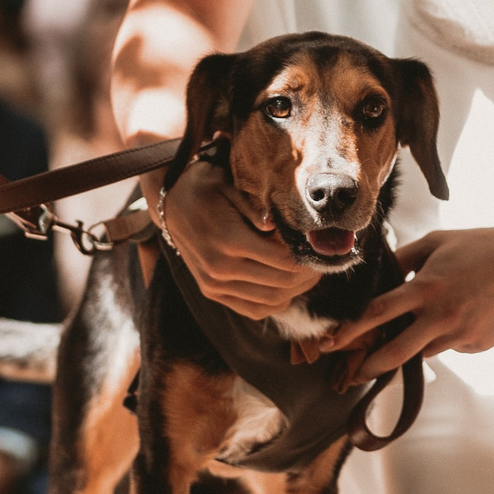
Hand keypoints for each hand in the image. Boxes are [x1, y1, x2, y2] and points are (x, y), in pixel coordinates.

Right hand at [158, 159, 320, 319]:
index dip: (307, 257)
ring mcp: (215, 284)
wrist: (171, 204)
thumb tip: (277, 225)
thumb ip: (255, 205)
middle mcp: (220, 268)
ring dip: (297, 291)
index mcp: (228, 240)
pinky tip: (287, 286)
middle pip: (282, 283)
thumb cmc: (205, 186)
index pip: (284, 260)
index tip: (319, 247)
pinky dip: (276, 302)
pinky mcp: (212, 292)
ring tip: (309, 274)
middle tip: (322, 262)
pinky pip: (254, 309)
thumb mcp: (228, 183)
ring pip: (271, 301)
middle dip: (308, 275)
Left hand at [323, 223, 493, 381]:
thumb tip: (382, 276)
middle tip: (354, 373)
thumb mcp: (437, 244)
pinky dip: (450, 336)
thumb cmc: (484, 245)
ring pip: (426, 350)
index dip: (351, 330)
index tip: (332, 342)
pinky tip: (467, 313)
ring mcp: (463, 334)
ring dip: (417, 342)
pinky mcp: (481, 344)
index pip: (378, 313)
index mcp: (427, 288)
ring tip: (432, 320)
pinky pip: (453, 346)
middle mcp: (442, 316)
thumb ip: (405, 261)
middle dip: (370, 367)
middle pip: (396, 353)